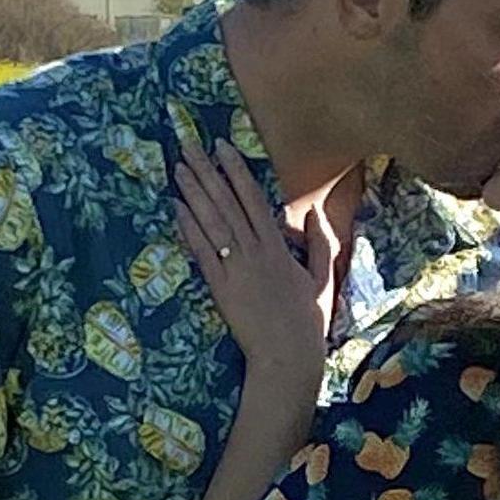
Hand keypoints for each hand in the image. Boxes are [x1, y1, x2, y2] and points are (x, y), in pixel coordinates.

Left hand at [173, 142, 335, 375]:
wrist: (288, 356)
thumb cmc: (307, 322)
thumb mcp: (323, 278)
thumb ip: (320, 243)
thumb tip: (314, 213)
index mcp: (278, 247)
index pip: (253, 198)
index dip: (236, 170)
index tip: (222, 146)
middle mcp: (255, 251)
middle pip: (227, 202)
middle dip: (207, 170)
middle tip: (187, 143)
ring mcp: (236, 269)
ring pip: (212, 221)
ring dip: (193, 192)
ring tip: (177, 167)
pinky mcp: (220, 289)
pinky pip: (202, 252)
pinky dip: (189, 228)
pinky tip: (176, 207)